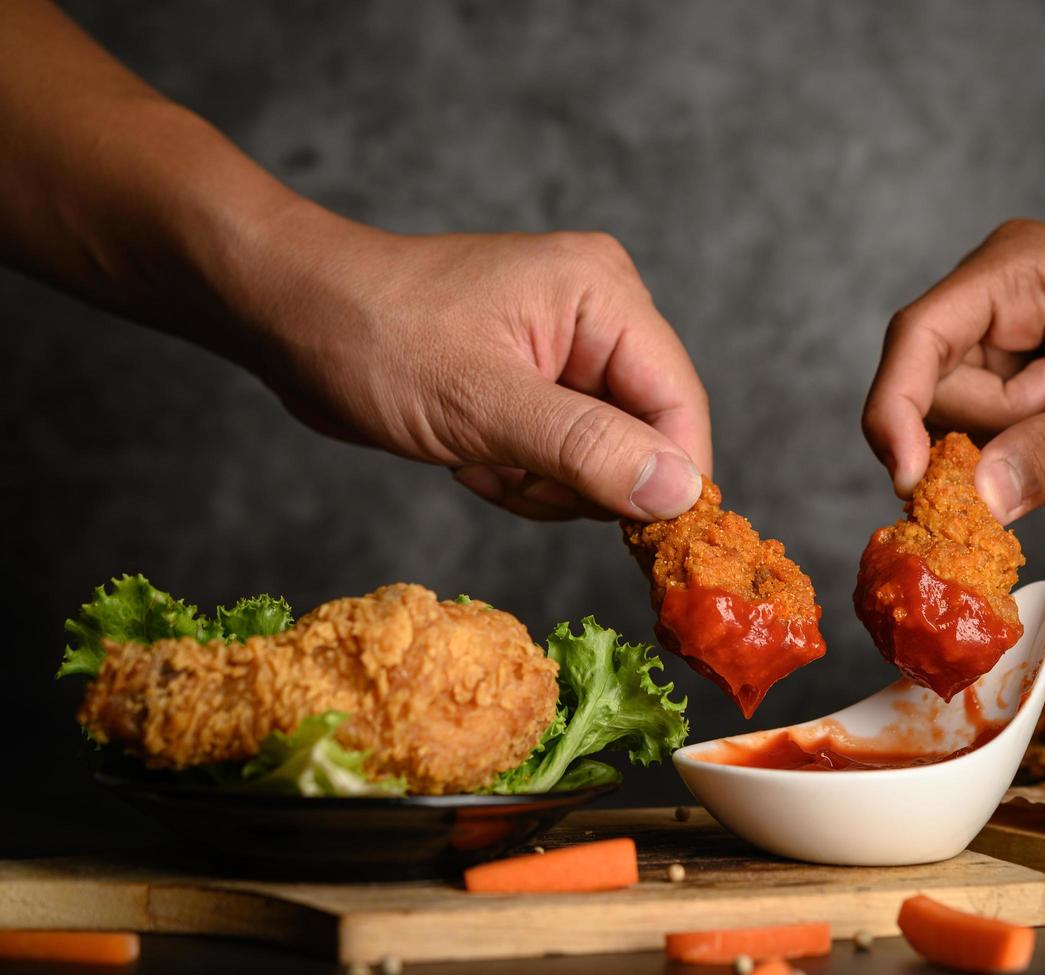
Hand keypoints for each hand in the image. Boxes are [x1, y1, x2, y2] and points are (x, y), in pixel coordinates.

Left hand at [243, 215, 709, 521]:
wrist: (291, 317)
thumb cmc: (373, 338)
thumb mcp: (482, 403)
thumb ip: (588, 448)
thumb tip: (680, 493)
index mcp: (603, 294)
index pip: (680, 402)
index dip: (668, 478)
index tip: (635, 537)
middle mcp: (599, 314)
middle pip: (646, 436)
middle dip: (579, 477)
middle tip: (507, 466)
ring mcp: (569, 349)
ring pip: (604, 459)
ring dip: (540, 481)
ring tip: (476, 453)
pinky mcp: (538, 381)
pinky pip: (563, 458)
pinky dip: (519, 474)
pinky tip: (467, 452)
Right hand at [862, 219, 1044, 522]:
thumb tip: (977, 501)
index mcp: (1015, 269)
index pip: (917, 336)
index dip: (896, 410)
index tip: (908, 481)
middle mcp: (989, 285)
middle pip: (929, 382)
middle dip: (990, 426)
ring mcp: (991, 322)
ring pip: (947, 410)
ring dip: (1007, 436)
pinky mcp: (999, 357)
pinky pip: (972, 419)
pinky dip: (1010, 441)